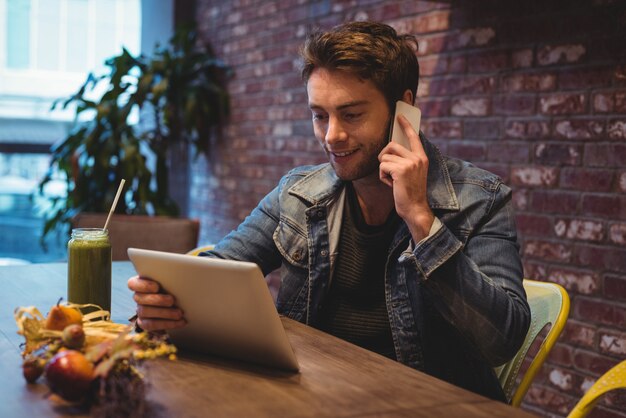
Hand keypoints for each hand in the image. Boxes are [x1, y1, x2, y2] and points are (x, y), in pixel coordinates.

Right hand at [127, 275, 185, 331]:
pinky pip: (151, 325)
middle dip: (157, 300)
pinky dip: (168, 324)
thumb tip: (181, 276)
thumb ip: (170, 279)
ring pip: (145, 312)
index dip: (143, 285)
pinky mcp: (144, 323)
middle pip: (139, 298)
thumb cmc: (174, 288)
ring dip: (164, 313)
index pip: (133, 283)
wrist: (178, 304)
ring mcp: (140, 310)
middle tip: (172, 300)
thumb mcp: (171, 282)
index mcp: (141, 283)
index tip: (157, 287)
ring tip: (179, 313)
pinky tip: (181, 322)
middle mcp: (138, 297)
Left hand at [379, 114, 433, 241]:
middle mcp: (417, 158)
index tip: (400, 116)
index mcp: (422, 157)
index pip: (413, 137)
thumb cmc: (410, 192)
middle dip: (384, 158)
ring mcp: (410, 163)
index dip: (406, 125)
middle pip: (391, 146)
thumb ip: (405, 160)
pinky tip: (392, 185)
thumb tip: (391, 148)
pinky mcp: (401, 170)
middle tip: (389, 171)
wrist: (415, 208)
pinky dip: (382, 177)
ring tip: (393, 180)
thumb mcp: (411, 173)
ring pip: (384, 158)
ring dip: (383, 170)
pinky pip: (382, 167)